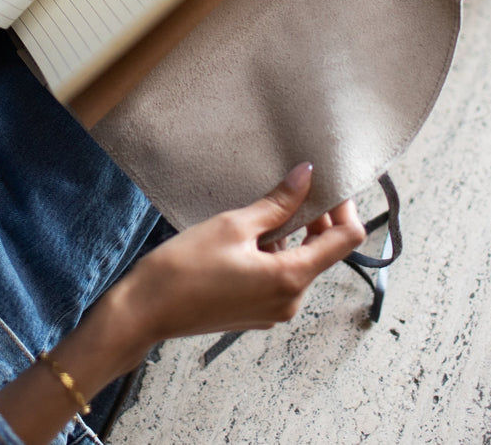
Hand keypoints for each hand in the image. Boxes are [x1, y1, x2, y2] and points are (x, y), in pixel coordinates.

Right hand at [0, 165, 364, 444]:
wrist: (145, 310)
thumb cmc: (184, 267)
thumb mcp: (233, 225)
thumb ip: (277, 203)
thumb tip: (305, 176)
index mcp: (290, 279)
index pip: (345, 240)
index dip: (343, 208)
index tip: (327, 184)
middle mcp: (290, 301)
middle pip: (322, 252)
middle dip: (312, 218)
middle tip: (288, 188)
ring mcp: (273, 311)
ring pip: (298, 263)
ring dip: (289, 235)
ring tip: (256, 212)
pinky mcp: (255, 313)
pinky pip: (278, 277)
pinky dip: (272, 253)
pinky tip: (244, 237)